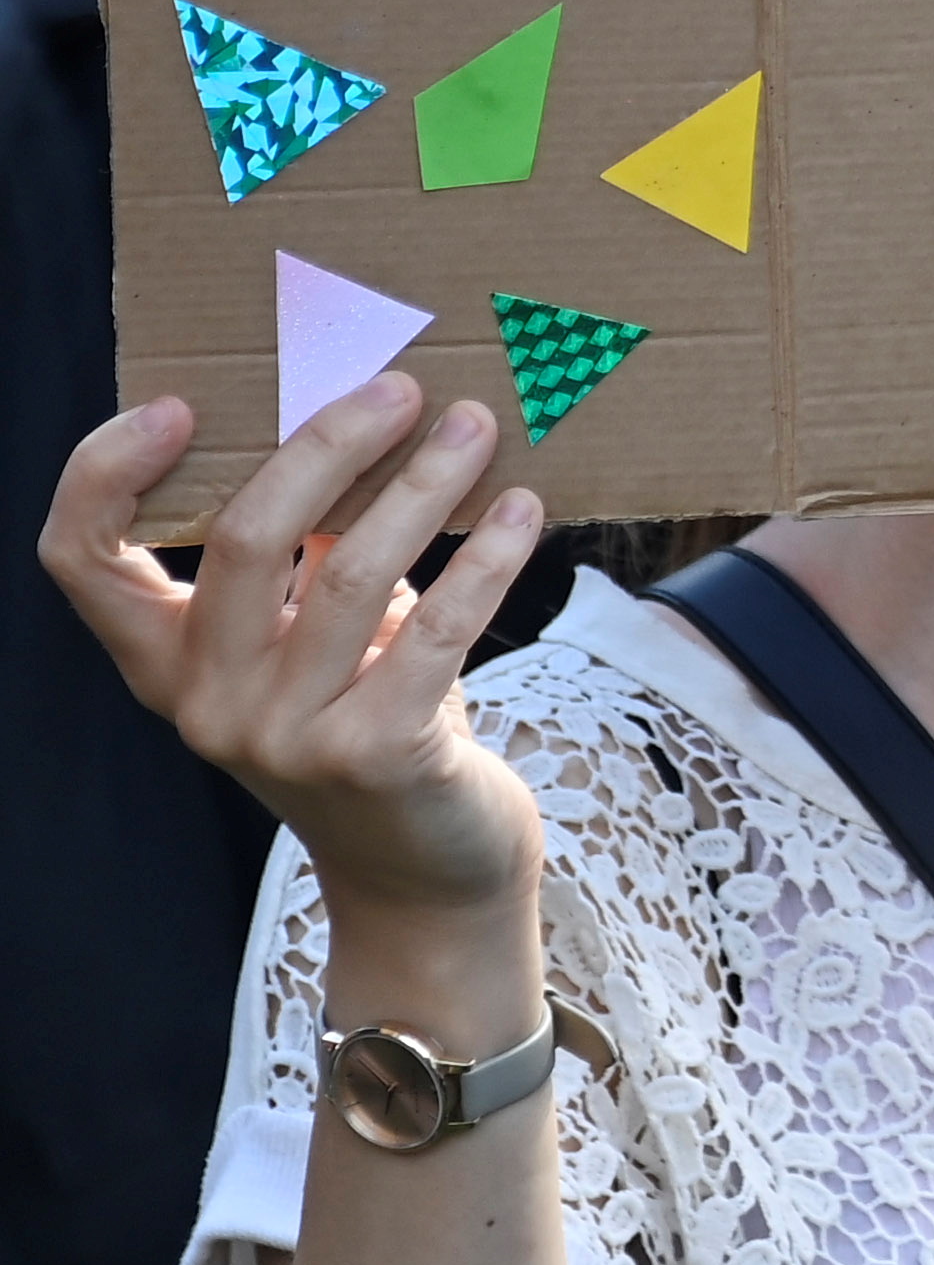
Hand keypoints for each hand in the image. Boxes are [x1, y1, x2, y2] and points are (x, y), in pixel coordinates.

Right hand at [37, 381, 549, 934]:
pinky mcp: (377, 756)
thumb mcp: (313, 648)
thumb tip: (365, 422)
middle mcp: (207, 703)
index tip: (180, 406)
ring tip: (477, 430)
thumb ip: (307, 561)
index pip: (80, 559)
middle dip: (326, 445)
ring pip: (350, 572)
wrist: (426, 876)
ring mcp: (286, 737)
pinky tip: (523, 512)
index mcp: (165, 666)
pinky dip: (486, 560)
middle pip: (243, 538)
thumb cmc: (374, 726)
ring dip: (423, 486)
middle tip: (402, 389)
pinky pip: (437, 628)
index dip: (104, 473)